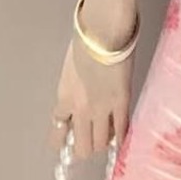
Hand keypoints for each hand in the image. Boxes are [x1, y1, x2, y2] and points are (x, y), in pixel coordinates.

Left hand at [50, 9, 135, 161]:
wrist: (102, 31)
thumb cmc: (85, 39)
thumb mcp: (70, 67)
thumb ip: (73, 87)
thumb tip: (80, 94)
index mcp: (64, 96)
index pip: (58, 129)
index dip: (63, 138)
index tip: (66, 141)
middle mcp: (80, 109)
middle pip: (80, 146)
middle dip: (84, 147)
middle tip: (89, 142)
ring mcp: (101, 108)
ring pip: (99, 144)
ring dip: (102, 143)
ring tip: (106, 137)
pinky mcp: (121, 103)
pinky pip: (121, 130)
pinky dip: (121, 139)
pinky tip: (122, 141)